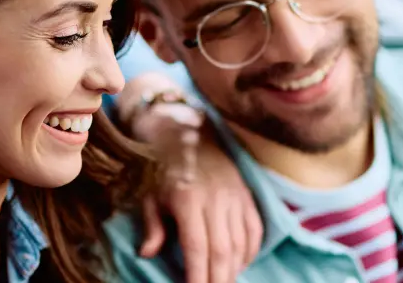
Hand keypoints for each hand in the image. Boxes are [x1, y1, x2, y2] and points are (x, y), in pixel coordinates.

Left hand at [134, 102, 262, 282]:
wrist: (189, 134)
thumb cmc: (163, 168)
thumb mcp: (150, 195)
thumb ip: (152, 225)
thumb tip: (148, 253)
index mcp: (188, 199)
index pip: (197, 247)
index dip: (197, 274)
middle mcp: (215, 199)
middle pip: (222, 250)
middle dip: (218, 278)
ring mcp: (235, 196)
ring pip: (240, 243)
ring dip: (234, 269)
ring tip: (225, 282)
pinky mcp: (246, 195)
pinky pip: (254, 229)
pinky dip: (249, 251)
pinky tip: (240, 265)